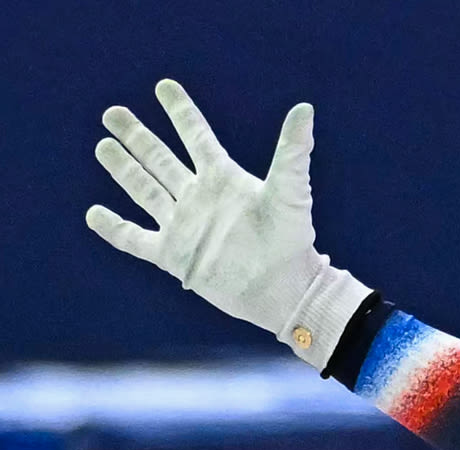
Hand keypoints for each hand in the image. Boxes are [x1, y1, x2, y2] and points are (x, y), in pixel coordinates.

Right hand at [86, 79, 369, 368]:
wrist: (284, 292)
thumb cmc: (292, 241)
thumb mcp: (290, 191)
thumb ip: (292, 151)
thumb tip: (305, 109)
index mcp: (223, 179)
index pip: (196, 136)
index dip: (180, 111)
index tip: (164, 86)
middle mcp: (199, 198)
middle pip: (160, 158)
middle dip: (136, 136)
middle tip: (112, 113)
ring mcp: (184, 226)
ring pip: (144, 190)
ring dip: (123, 169)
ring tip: (103, 146)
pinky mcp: (173, 256)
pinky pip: (135, 239)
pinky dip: (114, 228)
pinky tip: (93, 214)